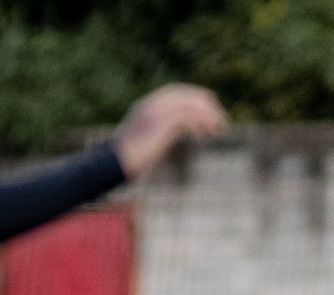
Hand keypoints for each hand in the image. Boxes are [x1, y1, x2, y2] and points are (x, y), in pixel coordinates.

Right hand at [112, 85, 227, 179]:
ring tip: (219, 127)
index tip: (210, 106)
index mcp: (145, 106)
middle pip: (183, 93)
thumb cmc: (125, 159)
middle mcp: (150, 104)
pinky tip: (207, 134)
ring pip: (188, 103)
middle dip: (205, 103)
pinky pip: (187, 116)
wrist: (112, 163)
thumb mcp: (142, 141)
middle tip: (220, 117)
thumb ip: (155, 133)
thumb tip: (163, 137)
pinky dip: (201, 122)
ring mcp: (155, 112)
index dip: (194, 97)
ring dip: (207, 114)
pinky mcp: (161, 123)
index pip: (174, 92)